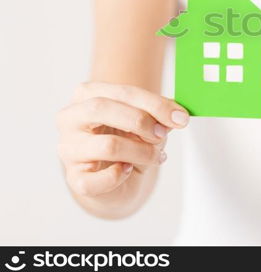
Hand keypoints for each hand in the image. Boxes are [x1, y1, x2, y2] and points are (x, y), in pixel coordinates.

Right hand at [57, 82, 188, 198]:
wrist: (116, 179)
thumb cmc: (128, 141)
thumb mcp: (145, 121)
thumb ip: (158, 114)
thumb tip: (177, 115)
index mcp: (88, 94)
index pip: (123, 92)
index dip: (155, 104)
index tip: (181, 117)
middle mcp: (71, 119)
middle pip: (102, 108)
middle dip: (141, 121)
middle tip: (162, 134)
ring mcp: (69, 149)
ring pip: (108, 145)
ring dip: (141, 152)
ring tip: (155, 156)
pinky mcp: (74, 178)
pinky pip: (99, 179)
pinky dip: (120, 175)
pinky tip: (128, 170)